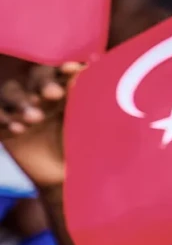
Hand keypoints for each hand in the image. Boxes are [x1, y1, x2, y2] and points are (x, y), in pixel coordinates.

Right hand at [0, 61, 79, 188]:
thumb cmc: (85, 146)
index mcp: (64, 87)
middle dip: (43, 83)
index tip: (72, 69)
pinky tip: (19, 128)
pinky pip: (0, 117)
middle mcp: (40, 93)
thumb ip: (87, 101)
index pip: (61, 71)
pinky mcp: (5, 126)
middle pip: (35, 77)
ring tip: (36, 117)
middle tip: (54, 94)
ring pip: (12, 94)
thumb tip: (89, 74)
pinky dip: (7, 120)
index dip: (64, 69)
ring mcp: (20, 108)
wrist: (68, 175)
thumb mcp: (89, 125)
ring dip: (21, 102)